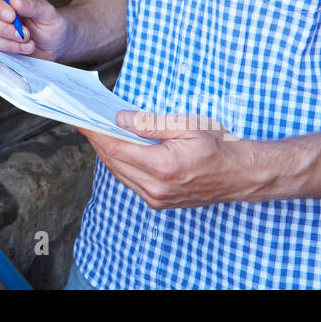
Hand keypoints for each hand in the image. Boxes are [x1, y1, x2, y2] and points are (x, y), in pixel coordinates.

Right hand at [0, 0, 65, 60]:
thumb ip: (31, 6)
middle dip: (4, 29)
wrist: (56, 45)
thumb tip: (15, 1)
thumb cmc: (50, 24)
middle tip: (24, 32)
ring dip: (9, 42)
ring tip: (28, 40)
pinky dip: (11, 50)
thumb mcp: (47, 12)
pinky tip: (25, 48)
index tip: (12, 16)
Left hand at [76, 111, 261, 209]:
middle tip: (84, 120)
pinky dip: (120, 164)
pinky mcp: (158, 203)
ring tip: (97, 130)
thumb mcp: (187, 125)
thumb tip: (120, 119)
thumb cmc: (218, 147)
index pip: (115, 148)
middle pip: (112, 161)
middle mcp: (155, 188)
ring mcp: (156, 199)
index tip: (80, 118)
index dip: (95, 132)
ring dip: (106, 152)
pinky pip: (130, 181)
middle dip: (97, 140)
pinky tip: (117, 148)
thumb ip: (151, 123)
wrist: (240, 175)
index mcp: (162, 167)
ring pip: (118, 173)